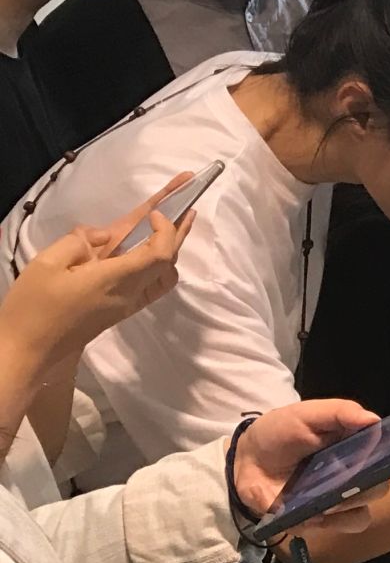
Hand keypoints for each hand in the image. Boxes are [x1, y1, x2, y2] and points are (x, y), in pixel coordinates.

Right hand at [0, 178, 195, 369]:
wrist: (27, 351)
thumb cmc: (33, 307)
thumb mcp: (46, 264)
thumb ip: (77, 242)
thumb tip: (103, 235)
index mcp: (115, 280)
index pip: (159, 254)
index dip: (166, 230)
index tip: (156, 214)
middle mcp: (129, 294)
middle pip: (168, 263)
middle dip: (179, 235)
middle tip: (188, 211)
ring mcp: (127, 306)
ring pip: (164, 278)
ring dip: (171, 252)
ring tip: (172, 231)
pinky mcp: (119, 313)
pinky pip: (151, 289)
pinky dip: (159, 269)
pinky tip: (148, 257)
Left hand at [234, 399, 385, 532]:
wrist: (246, 458)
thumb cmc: (281, 431)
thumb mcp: (307, 414)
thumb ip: (340, 412)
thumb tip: (374, 420)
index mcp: (357, 448)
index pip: (389, 455)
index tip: (383, 459)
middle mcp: (353, 476)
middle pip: (379, 488)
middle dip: (365, 489)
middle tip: (344, 484)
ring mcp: (336, 500)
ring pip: (361, 515)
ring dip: (346, 511)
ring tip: (326, 504)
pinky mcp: (316, 519)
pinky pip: (333, 529)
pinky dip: (325, 524)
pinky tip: (310, 514)